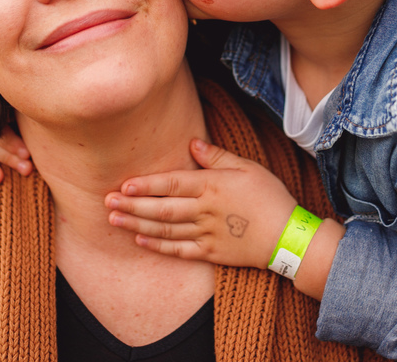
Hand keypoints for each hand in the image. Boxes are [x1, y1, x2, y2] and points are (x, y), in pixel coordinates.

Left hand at [105, 138, 296, 268]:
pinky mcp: (211, 253)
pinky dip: (158, 247)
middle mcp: (205, 211)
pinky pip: (180, 251)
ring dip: (138, 225)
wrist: (288, 237)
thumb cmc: (270, 196)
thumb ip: (217, 157)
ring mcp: (207, 234)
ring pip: (166, 230)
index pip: (173, 184)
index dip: (147, 185)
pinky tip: (140, 240)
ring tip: (115, 220)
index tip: (124, 184)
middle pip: (163, 209)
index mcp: (213, 186)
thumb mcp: (248, 167)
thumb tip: (192, 143)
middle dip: (133, 206)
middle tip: (107, 203)